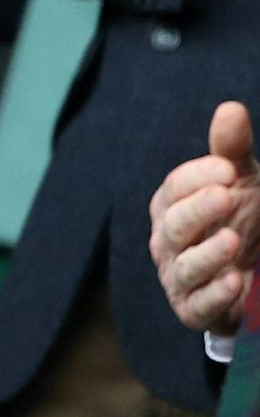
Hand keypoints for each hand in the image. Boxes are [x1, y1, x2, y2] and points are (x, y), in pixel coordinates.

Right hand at [151, 101, 259, 334]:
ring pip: (185, 266)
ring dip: (208, 254)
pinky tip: (237, 280)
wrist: (250, 271)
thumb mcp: (239, 181)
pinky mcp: (194, 309)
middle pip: (173, 225)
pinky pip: (198, 304)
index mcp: (170, 205)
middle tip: (226, 195)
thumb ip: (231, 149)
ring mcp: (177, 276)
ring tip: (234, 240)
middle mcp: (166, 240)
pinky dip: (216, 294)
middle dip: (198, 211)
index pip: (174, 188)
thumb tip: (230, 108)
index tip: (229, 167)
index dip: (198, 177)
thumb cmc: (239, 218)